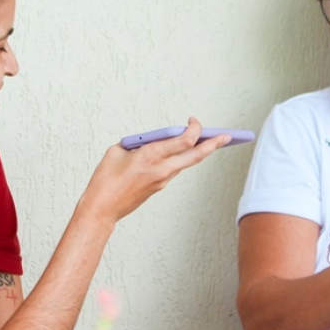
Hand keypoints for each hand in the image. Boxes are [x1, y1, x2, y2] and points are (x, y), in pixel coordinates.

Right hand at [78, 117, 228, 225]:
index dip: (194, 128)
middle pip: (194, 155)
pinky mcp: (158, 187)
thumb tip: (151, 140)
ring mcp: (162, 180)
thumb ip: (137, 142)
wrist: (101, 208)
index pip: (183, 140)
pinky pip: (174, 169)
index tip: (193, 120)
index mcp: (150, 156)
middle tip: (228, 136)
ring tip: (210, 142)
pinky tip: (183, 153)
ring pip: (186, 163)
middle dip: (213, 144)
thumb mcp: (117, 151)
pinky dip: (181, 159)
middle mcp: (161, 169)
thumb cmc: (105, 180)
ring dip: (198, 152)